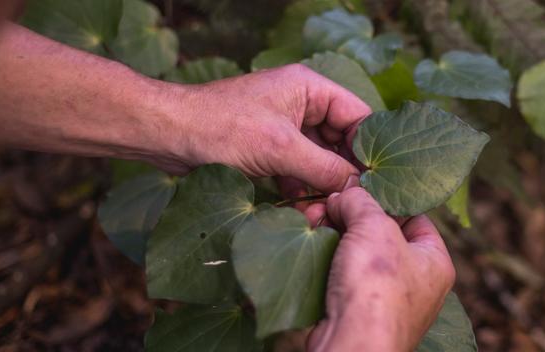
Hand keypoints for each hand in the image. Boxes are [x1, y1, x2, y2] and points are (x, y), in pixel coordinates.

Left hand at [159, 64, 370, 193]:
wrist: (166, 135)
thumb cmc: (220, 129)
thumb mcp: (280, 149)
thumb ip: (325, 168)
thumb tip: (360, 188)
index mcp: (310, 88)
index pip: (359, 116)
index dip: (370, 149)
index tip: (378, 182)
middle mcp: (301, 104)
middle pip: (342, 141)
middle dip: (345, 172)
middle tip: (352, 203)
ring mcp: (284, 128)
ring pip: (320, 159)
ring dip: (323, 184)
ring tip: (326, 209)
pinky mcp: (268, 149)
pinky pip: (297, 169)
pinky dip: (301, 188)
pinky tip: (301, 208)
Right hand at [304, 188, 455, 350]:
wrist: (353, 343)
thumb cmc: (377, 285)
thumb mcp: (374, 226)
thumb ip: (361, 202)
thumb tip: (344, 195)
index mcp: (435, 262)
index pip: (415, 217)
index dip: (386, 198)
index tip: (358, 186)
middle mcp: (416, 284)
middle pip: (381, 235)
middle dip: (351, 217)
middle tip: (327, 203)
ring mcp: (385, 301)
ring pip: (358, 256)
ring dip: (334, 235)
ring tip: (312, 218)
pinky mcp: (356, 313)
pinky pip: (342, 277)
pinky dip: (325, 260)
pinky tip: (310, 243)